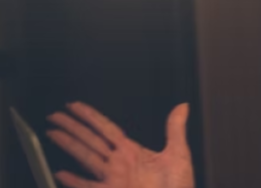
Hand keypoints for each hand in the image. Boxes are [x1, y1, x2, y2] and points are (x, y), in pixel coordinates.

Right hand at [47, 102, 194, 187]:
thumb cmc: (178, 186)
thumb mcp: (178, 154)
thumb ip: (175, 129)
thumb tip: (182, 107)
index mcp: (133, 151)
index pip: (106, 128)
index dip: (91, 116)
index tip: (75, 106)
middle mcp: (119, 163)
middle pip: (90, 139)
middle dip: (72, 127)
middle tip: (55, 116)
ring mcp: (113, 178)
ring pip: (85, 157)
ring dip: (69, 145)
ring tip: (53, 133)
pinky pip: (87, 185)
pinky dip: (74, 181)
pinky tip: (61, 173)